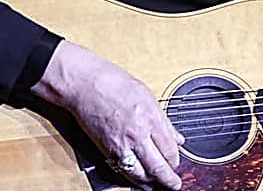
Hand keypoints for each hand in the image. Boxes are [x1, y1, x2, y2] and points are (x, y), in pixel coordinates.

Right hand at [31, 41, 184, 189]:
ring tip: (158, 185)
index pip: (169, 149)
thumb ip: (164, 121)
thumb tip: (177, 137)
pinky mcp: (107, 150)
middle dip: (168, 179)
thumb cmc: (114, 83)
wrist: (85, 85)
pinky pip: (123, 171)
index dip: (175, 159)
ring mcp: (121, 144)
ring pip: (140, 174)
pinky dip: (133, 179)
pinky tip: (139, 180)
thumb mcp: (148, 96)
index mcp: (151, 118)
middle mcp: (137, 134)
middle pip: (158, 166)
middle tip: (174, 184)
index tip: (177, 161)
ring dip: (151, 182)